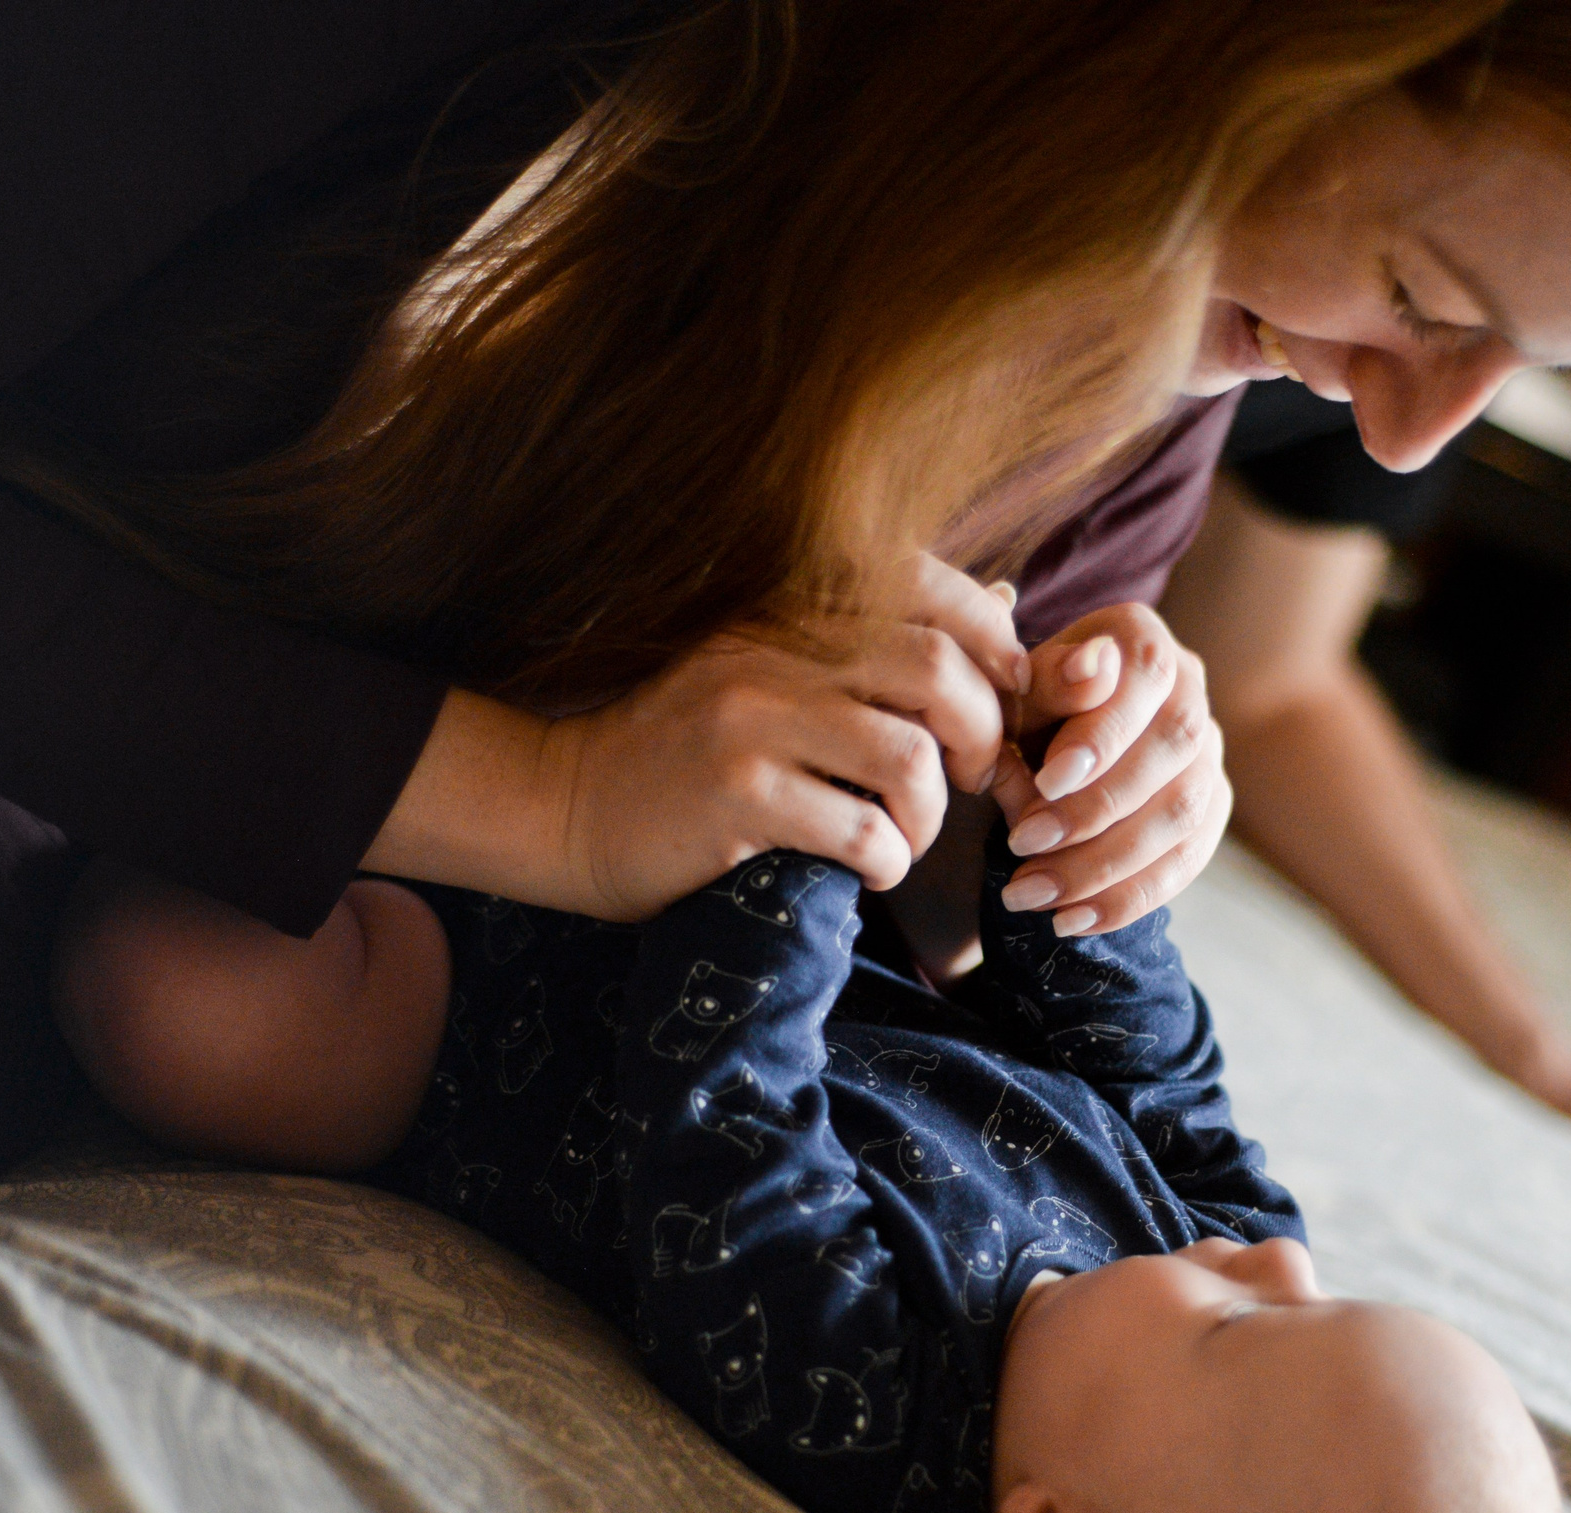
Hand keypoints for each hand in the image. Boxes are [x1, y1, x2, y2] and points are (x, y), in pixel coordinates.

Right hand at [369, 554, 1022, 919]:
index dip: (993, 641)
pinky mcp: (736, 798)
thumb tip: (1005, 602)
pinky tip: (869, 870)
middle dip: (984, 735)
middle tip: (974, 779)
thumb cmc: (687, 749)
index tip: (1004, 696)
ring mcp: (751, 722)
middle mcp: (773, 651)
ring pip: (909, 757)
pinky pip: (861, 830)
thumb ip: (879, 640)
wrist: (564, 808)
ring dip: (933, 814)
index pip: (926, 585)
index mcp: (789, 610)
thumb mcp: (775, 670)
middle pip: (937, 671)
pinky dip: (889, 860)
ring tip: (907, 839)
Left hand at [989, 603, 1231, 935]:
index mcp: (1142, 639)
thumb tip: (1092, 669)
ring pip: (1182, 813)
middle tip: (1022, 846)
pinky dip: (1128, 897)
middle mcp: (1190, 688)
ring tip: (1031, 895)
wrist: (1041, 740)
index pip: (1147, 677)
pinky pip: (1186, 861)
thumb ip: (1046, 681)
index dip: (1105, 732)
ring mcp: (1208, 752)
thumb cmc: (1020, 707)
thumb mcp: (1014, 688)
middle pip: (1174, 749)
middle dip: (1096, 809)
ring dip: (1103, 865)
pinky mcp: (1208, 809)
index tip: (1047, 780)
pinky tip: (1071, 920)